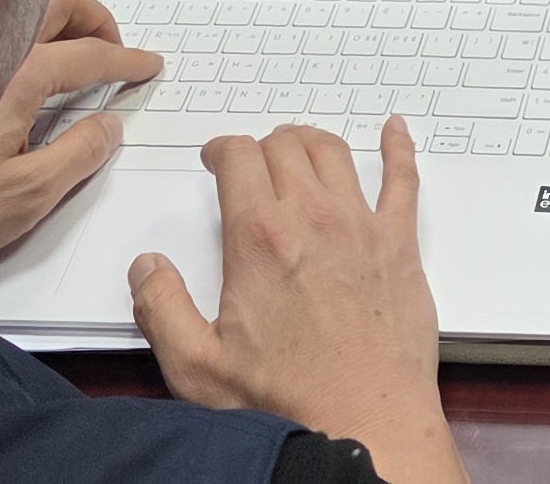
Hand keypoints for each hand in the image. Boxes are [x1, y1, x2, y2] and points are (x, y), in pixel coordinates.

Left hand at [0, 0, 159, 255]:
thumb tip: (109, 125)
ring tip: (73, 52)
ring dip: (58, 18)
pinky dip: (27, 32)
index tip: (147, 66)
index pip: (88, 56)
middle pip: (56, 2)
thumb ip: (78, 155)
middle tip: (110, 53)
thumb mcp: (28, 195)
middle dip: (93, 19)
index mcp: (21, 76)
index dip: (125, 61)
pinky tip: (28, 63)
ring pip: (22, 6)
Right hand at [133, 119, 461, 483]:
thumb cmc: (286, 399)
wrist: (365, 419)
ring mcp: (361, 226)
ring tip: (299, 147)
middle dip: (263, 146)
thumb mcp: (197, 366)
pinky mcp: (400, 244)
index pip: (239, 158)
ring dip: (312, 141)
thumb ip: (162, 309)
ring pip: (335, 153)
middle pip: (286, 147)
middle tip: (254, 163)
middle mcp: (312, 217)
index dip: (223, 149)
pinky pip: (403, 179)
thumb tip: (146, 266)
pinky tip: (394, 130)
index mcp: (259, 238)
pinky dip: (398, 147)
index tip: (217, 159)